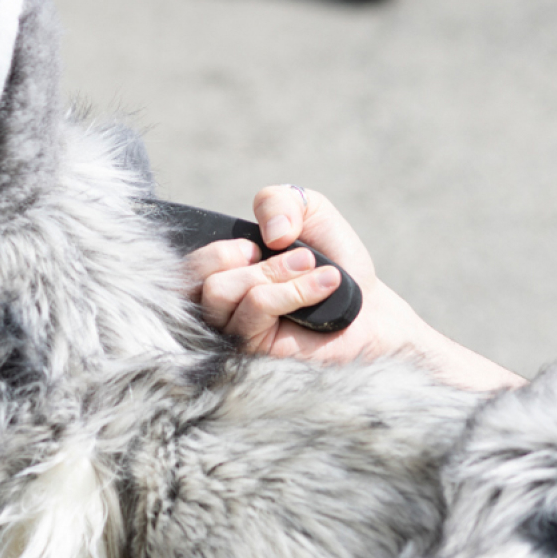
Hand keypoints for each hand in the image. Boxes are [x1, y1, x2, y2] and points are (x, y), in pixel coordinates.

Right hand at [184, 185, 521, 389]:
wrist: (371, 307)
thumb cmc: (335, 262)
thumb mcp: (309, 212)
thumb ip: (279, 201)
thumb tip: (269, 234)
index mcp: (223, 278)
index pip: (185, 269)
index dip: (219, 251)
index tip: (259, 249)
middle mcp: (222, 311)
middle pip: (199, 280)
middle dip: (248, 260)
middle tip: (295, 258)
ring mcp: (236, 337)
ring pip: (222, 292)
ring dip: (274, 273)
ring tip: (312, 269)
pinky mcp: (258, 355)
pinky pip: (255, 309)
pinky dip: (292, 288)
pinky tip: (325, 284)